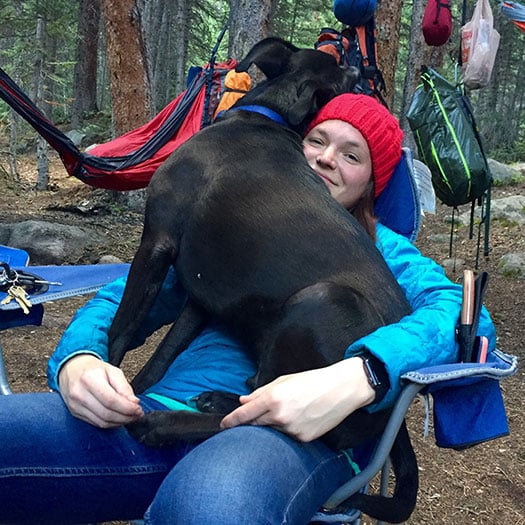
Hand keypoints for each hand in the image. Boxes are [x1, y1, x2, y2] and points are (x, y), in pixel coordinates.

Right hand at [58, 354, 143, 427]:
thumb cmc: (93, 369)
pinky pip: (96, 423)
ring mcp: (75, 405)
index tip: (138, 409)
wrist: (72, 369)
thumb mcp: (113, 371)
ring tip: (130, 417)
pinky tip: (118, 419)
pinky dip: (110, 424)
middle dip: (126, 417)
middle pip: (106, 414)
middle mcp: (80, 394)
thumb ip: (124, 387)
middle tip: (137, 414)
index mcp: (90, 379)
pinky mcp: (75, 413)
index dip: (127, 408)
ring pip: (101, 422)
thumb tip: (134, 403)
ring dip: (119, 422)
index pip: (111, 400)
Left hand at [220, 357, 374, 441]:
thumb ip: (261, 392)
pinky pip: (287, 438)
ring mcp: (292, 430)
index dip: (231, 421)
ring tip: (287, 412)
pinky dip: (287, 430)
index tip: (223, 426)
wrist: (341, 389)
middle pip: (255, 426)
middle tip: (254, 418)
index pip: (244, 415)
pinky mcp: (303, 439)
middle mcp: (280, 416)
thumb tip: (243, 401)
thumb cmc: (313, 381)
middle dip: (251, 423)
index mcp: (273, 398)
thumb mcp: (284, 381)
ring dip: (271, 426)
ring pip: (271, 432)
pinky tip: (299, 419)